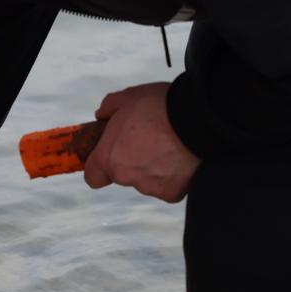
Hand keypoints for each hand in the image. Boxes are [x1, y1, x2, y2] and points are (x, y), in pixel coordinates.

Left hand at [83, 82, 200, 201]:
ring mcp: (150, 187)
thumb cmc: (160, 106)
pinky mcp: (172, 193)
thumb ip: (108, 108)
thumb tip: (101, 116)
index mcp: (108, 157)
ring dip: (154, 167)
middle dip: (133, 162)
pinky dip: (174, 175)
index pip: (93, 177)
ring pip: (147, 180)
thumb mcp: (127, 98)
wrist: (197, 119)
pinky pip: (169, 185)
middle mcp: (125, 177)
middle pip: (123, 175)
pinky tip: (182, 157)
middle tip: (149, 141)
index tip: (109, 158)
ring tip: (170, 145)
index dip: (100, 168)